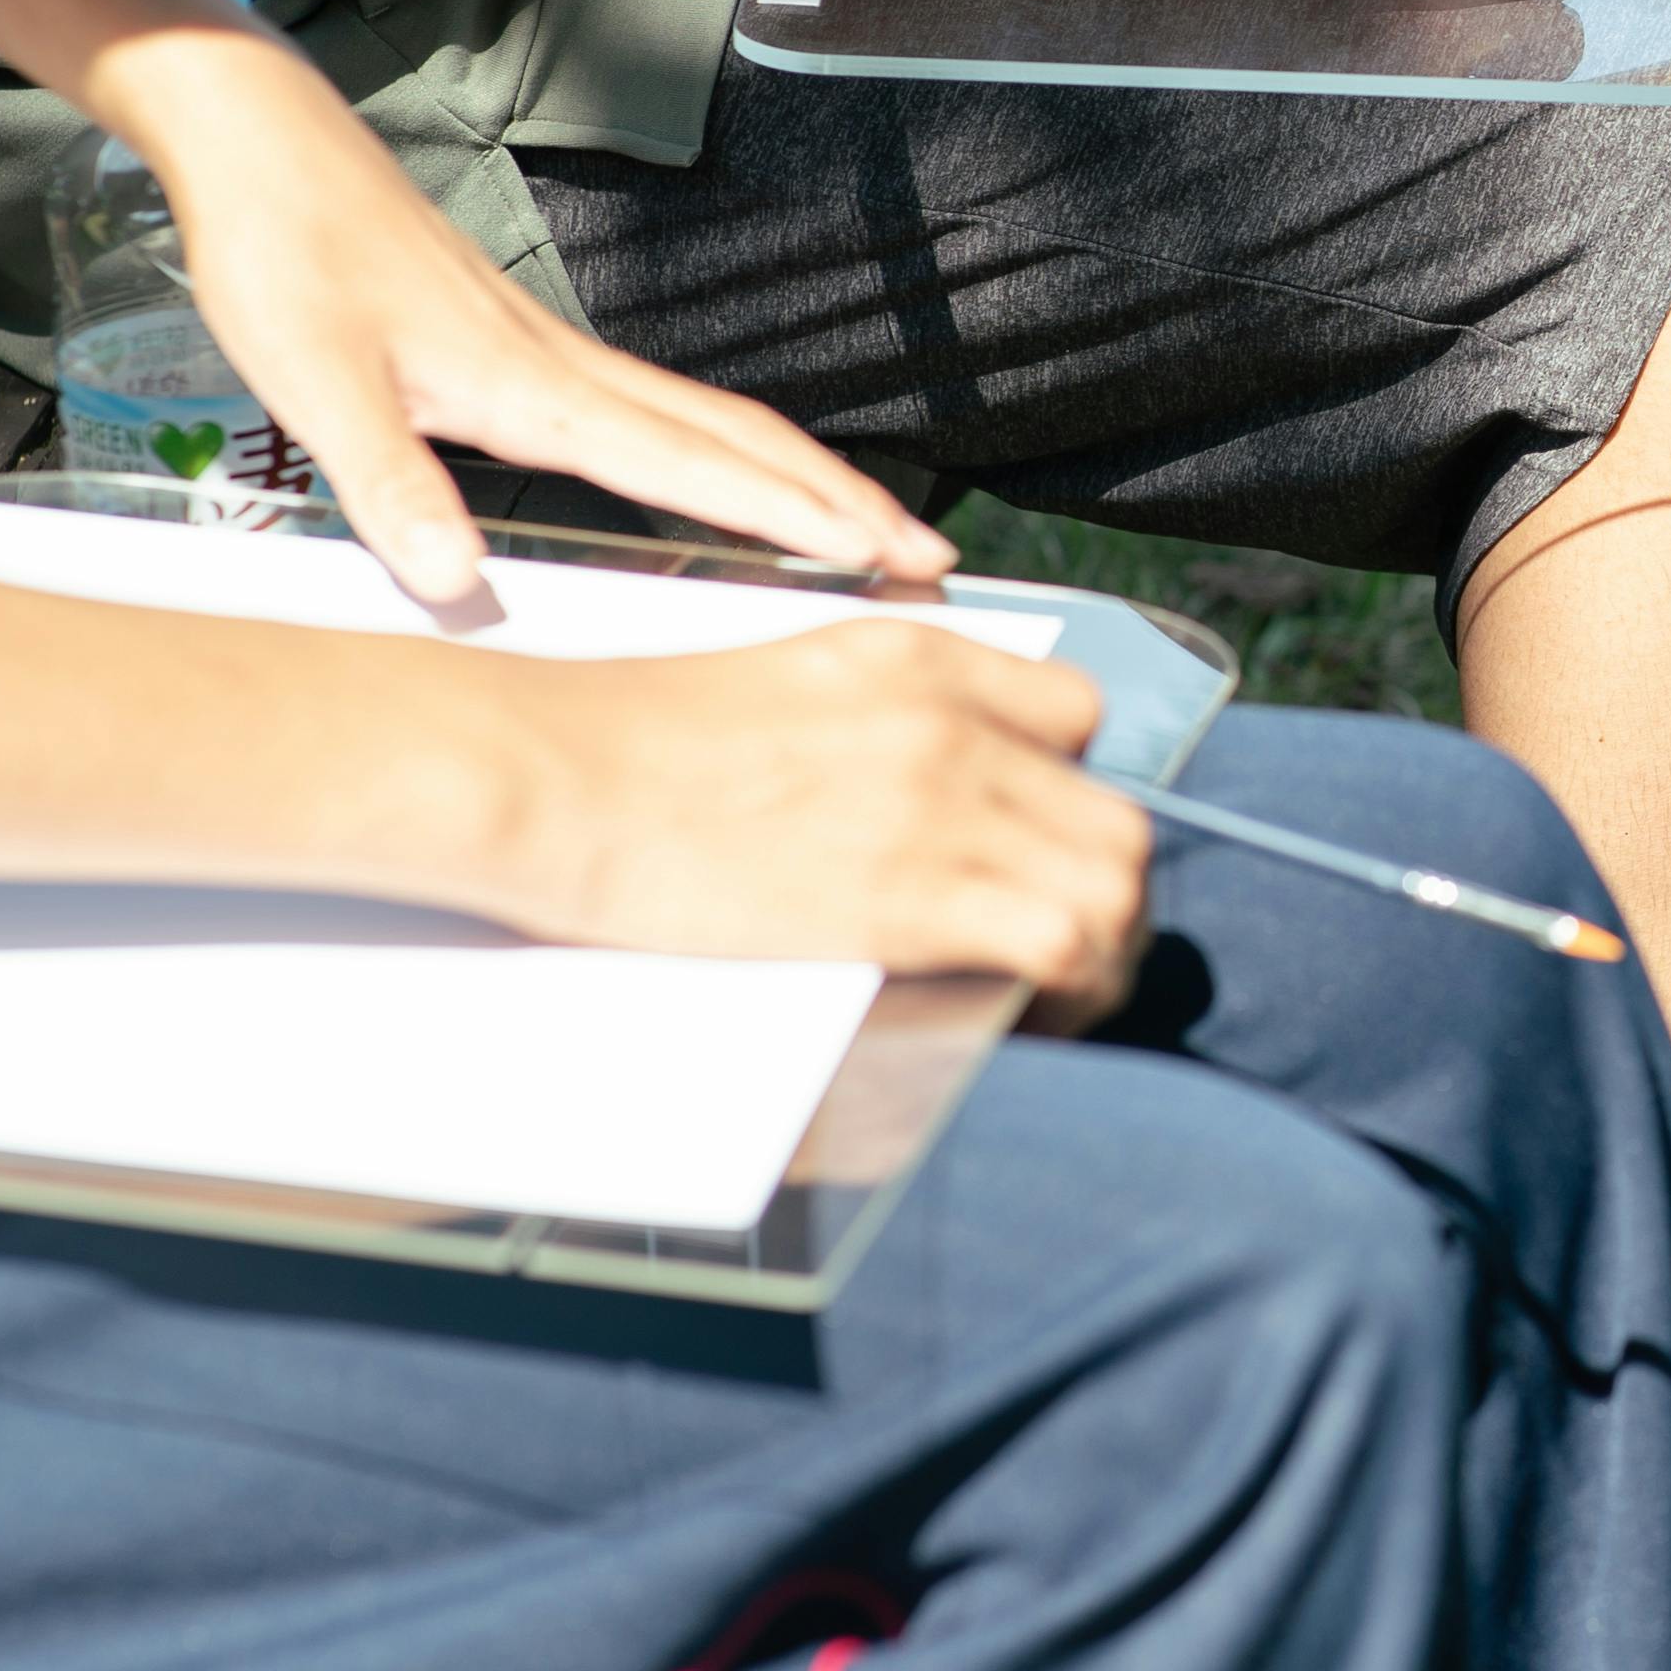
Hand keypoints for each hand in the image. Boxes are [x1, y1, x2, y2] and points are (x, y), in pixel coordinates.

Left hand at [101, 28, 954, 608]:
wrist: (269, 149)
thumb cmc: (288, 256)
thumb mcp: (313, 381)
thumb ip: (389, 482)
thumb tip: (456, 584)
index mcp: (536, 389)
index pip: (698, 464)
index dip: (797, 515)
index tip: (886, 552)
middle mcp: (568, 371)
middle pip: (743, 439)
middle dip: (842, 500)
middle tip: (929, 555)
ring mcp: (555, 356)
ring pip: (714, 423)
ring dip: (799, 477)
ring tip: (865, 528)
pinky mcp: (528, 351)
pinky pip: (666, 414)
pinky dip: (731, 456)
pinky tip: (728, 481)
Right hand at [496, 620, 1153, 1026]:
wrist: (556, 773)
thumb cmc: (627, 740)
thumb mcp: (784, 677)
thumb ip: (873, 713)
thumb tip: (906, 786)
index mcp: (921, 658)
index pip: (1077, 718)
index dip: (1071, 792)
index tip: (1040, 845)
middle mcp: (954, 722)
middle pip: (1115, 815)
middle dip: (1106, 888)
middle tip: (1068, 939)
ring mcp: (941, 805)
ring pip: (1115, 883)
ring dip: (1107, 947)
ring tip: (1064, 991)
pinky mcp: (912, 895)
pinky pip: (1063, 943)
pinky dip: (1073, 987)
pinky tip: (1039, 1012)